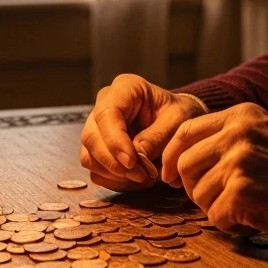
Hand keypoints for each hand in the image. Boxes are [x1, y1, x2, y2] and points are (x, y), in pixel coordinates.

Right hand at [80, 74, 200, 189]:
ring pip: (88, 156)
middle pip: (91, 137)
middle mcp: (104, 104)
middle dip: (113, 162)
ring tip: (142, 178)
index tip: (132, 162)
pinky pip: (94, 169)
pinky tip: (135, 180)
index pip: (107, 114)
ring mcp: (97, 126)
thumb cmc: (179, 114)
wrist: (178, 120)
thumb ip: (157, 137)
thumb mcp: (178, 120)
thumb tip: (136, 158)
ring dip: (113, 174)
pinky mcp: (97, 147)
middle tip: (141, 175)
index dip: (115, 141)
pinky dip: (112, 180)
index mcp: (125, 88)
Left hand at [160, 103, 267, 242]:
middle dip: (192, 187)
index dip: (172, 156)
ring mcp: (239, 161)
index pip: (185, 130)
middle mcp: (237, 133)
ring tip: (244, 206)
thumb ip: (228, 138)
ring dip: (215, 207)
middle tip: (216, 198)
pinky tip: (252, 217)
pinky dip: (230, 224)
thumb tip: (182, 157)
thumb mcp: (264, 135)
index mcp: (240, 116)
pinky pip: (214, 215)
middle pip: (184, 163)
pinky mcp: (242, 191)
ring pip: (197, 192)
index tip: (172, 175)